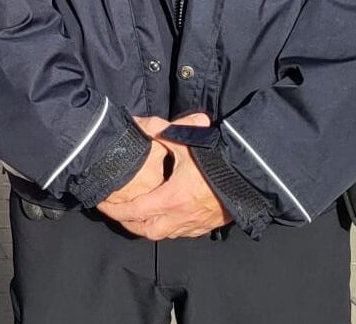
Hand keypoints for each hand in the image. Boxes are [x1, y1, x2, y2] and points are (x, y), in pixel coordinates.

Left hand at [102, 113, 232, 240]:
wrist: (253, 175)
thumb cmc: (218, 159)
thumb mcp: (186, 141)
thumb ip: (160, 131)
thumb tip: (138, 122)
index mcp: (172, 198)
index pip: (134, 211)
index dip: (114, 210)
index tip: (102, 205)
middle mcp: (181, 217)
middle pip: (147, 230)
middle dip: (129, 224)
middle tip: (118, 213)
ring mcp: (196, 224)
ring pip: (164, 235)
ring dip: (148, 227)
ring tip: (137, 216)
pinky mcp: (208, 225)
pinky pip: (182, 233)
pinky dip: (168, 228)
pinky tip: (165, 217)